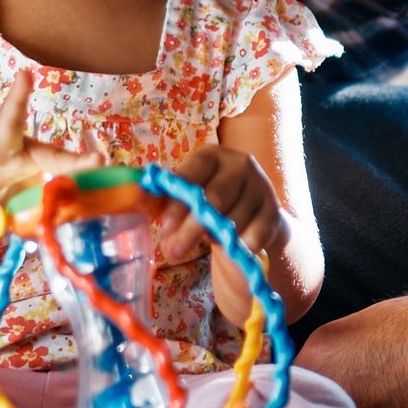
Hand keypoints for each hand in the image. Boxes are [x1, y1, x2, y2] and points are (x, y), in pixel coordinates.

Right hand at [0, 70, 96, 242]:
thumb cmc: (9, 202)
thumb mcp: (36, 205)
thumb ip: (56, 205)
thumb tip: (86, 211)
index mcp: (27, 159)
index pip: (53, 156)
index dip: (76, 160)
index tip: (99, 159)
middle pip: (8, 125)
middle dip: (17, 101)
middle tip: (25, 75)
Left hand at [166, 143, 289, 317]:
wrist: (254, 213)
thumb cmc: (208, 201)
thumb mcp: (188, 194)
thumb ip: (163, 197)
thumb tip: (133, 197)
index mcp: (213, 155)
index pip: (195, 171)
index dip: (179, 199)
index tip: (165, 226)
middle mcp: (240, 165)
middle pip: (216, 198)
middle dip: (191, 228)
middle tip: (173, 252)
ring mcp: (261, 187)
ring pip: (235, 219)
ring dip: (215, 238)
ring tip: (205, 244)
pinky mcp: (274, 212)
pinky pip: (255, 236)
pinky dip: (240, 246)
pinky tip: (232, 248)